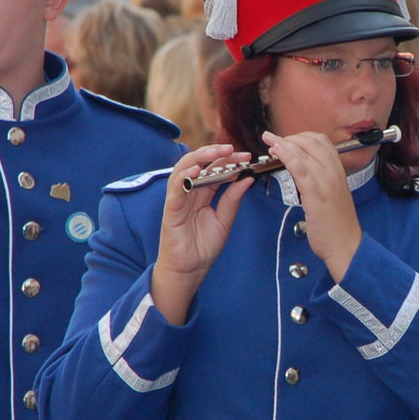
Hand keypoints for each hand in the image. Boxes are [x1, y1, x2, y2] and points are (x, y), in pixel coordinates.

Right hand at [151, 145, 252, 324]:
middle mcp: (190, 192)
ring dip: (199, 158)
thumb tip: (247, 178)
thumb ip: (233, 199)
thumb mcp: (225, 220)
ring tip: (216, 152)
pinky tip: (196, 170)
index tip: (246, 156)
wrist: (189, 270)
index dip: (229, 160)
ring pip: (184, 169)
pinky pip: (175, 189)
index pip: (214, 169)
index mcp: (203, 193)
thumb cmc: (203, 247)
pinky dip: (184, 178)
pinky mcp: (171, 210)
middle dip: (215, 153)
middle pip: (199, 164)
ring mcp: (178, 199)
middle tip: (233, 149)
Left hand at [262, 131, 362, 281]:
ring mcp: (326, 182)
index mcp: (338, 170)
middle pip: (311, 141)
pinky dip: (286, 156)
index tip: (287, 140)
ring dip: (283, 143)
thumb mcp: (333, 194)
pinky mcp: (316, 194)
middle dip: (289, 137)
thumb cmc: (337, 224)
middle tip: (273, 140)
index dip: (301, 136)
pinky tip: (276, 152)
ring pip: (304, 152)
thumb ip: (322, 179)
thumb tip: (305, 170)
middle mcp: (334, 172)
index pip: (321, 141)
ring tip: (268, 140)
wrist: (346, 245)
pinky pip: (300, 169)